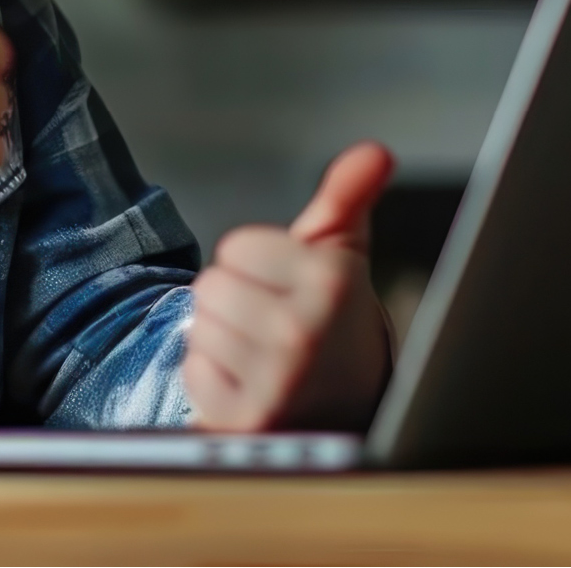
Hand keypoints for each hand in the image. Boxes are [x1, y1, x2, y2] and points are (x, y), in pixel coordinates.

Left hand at [182, 142, 396, 431]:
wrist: (349, 407)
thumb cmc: (334, 317)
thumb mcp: (342, 253)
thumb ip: (347, 198)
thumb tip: (375, 151)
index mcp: (330, 281)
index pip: (236, 247)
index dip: (256, 263)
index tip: (289, 287)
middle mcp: (304, 330)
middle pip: (210, 286)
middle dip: (235, 300)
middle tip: (274, 324)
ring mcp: (278, 380)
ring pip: (200, 328)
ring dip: (223, 340)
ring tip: (265, 355)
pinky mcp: (250, 419)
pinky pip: (195, 373)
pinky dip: (215, 380)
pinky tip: (252, 386)